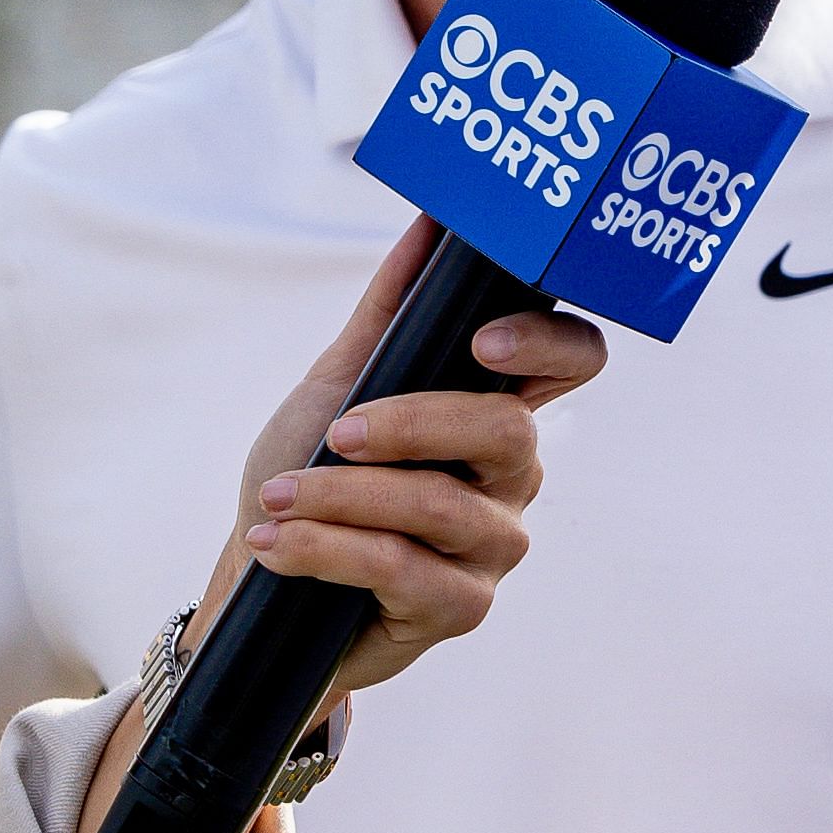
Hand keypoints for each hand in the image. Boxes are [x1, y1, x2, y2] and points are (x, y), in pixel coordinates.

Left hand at [215, 223, 607, 707]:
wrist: (259, 584)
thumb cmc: (307, 476)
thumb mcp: (334, 386)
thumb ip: (386, 312)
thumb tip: (429, 224)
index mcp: (495, 408)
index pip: (574, 362)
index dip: (549, 345)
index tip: (484, 340)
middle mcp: (512, 477)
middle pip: (507, 433)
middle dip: (410, 424)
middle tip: (335, 431)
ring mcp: (494, 546)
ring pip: (442, 506)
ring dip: (342, 496)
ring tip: (278, 498)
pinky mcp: (460, 608)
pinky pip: (401, 569)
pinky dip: (325, 548)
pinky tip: (274, 545)